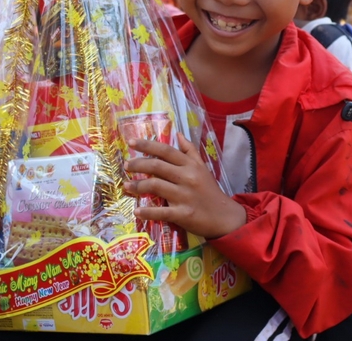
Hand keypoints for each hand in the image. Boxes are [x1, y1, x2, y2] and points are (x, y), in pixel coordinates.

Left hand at [123, 133, 245, 238]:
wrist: (224, 217)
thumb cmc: (210, 191)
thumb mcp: (203, 167)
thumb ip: (190, 151)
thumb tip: (178, 134)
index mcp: (190, 165)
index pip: (166, 151)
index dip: (147, 145)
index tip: (131, 143)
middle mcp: (187, 177)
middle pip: (157, 166)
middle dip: (138, 164)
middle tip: (126, 166)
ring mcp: (184, 196)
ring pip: (155, 186)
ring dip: (137, 186)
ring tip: (126, 186)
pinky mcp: (183, 214)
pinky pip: (161, 212)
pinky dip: (147, 212)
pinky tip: (137, 211)